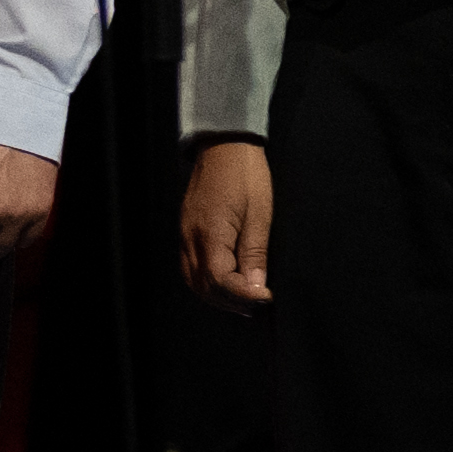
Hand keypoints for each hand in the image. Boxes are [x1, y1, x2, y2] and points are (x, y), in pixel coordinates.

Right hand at [175, 139, 276, 306]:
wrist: (224, 145)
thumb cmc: (244, 174)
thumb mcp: (259, 215)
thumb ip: (255, 254)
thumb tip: (256, 288)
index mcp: (211, 234)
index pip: (221, 281)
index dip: (244, 296)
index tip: (267, 298)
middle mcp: (192, 238)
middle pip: (203, 287)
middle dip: (231, 302)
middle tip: (259, 305)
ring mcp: (186, 234)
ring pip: (193, 280)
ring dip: (218, 296)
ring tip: (245, 299)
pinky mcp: (187, 230)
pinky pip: (191, 266)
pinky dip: (208, 282)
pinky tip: (228, 281)